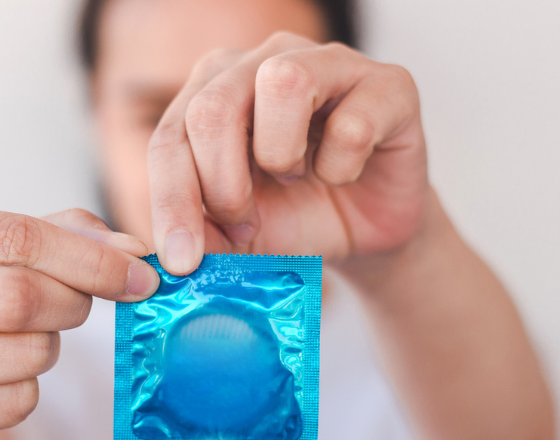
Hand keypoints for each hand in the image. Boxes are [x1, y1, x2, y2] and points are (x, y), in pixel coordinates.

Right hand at [0, 200, 157, 439]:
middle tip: (80, 307)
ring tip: (21, 339)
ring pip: (25, 353)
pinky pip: (15, 402)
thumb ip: (66, 234)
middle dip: (73, 304)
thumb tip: (133, 254)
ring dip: (49, 348)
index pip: (14, 237)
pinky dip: (27, 390)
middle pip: (19, 298)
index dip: (91, 259)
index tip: (142, 275)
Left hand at [148, 31, 430, 274]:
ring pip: (282, 82)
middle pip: (214, 107)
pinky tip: (345, 174)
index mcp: (213, 89)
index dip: (172, 200)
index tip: (182, 260)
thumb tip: (176, 254)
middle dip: (222, 184)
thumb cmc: (296, 217)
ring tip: (295, 178)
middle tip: (245, 224)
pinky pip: (351, 124)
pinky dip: (342, 168)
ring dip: (281, 155)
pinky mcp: (388, 84)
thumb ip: (202, 233)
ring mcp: (329, 62)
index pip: (171, 136)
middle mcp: (264, 60)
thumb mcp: (237, 235)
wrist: (368, 234)